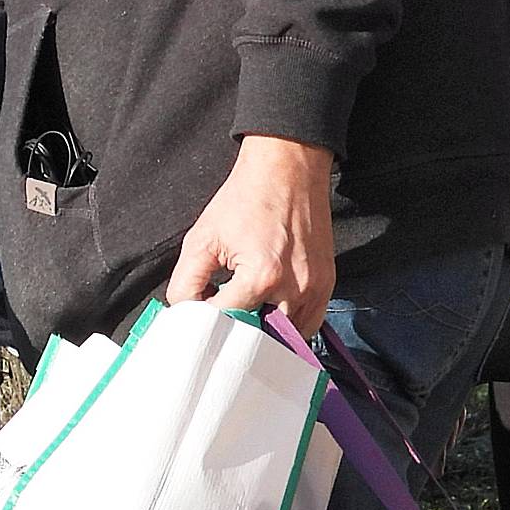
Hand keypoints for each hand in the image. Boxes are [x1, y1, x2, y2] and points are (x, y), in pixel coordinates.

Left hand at [165, 135, 335, 333]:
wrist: (287, 171)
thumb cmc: (245, 199)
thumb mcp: (202, 238)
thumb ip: (186, 281)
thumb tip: (183, 311)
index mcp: (260, 277)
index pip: (225, 322)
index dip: (205, 322)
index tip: (198, 315)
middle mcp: (293, 288)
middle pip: (258, 337)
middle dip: (235, 334)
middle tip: (220, 321)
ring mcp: (315, 289)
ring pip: (286, 338)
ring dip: (263, 335)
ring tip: (244, 317)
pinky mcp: (326, 285)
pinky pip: (308, 324)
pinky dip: (288, 328)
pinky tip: (268, 314)